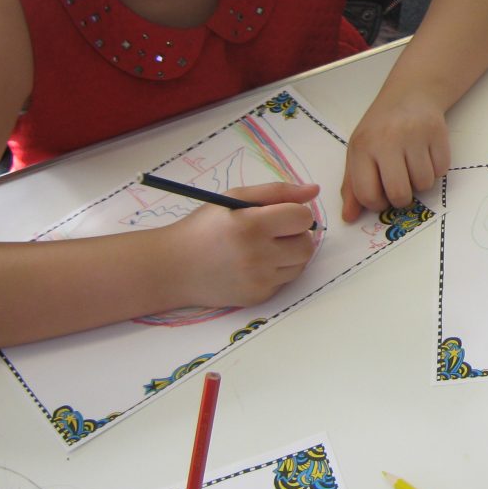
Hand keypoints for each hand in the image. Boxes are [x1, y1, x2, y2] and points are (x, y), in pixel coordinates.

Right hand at [168, 182, 319, 308]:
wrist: (173, 267)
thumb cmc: (204, 227)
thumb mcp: (235, 198)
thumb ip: (277, 192)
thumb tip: (314, 191)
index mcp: (251, 225)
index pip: (302, 218)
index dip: (294, 212)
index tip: (279, 213)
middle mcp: (257, 256)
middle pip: (307, 244)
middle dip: (296, 234)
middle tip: (273, 231)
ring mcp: (258, 281)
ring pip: (301, 264)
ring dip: (290, 253)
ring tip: (265, 246)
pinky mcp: (258, 297)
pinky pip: (285, 280)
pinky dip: (277, 270)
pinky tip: (255, 264)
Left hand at [341, 93, 449, 220]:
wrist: (410, 94)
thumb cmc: (381, 128)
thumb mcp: (359, 151)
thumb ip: (352, 186)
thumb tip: (349, 218)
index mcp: (363, 147)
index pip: (367, 193)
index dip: (376, 204)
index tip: (381, 197)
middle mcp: (388, 140)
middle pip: (399, 193)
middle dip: (402, 199)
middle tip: (401, 186)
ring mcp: (415, 135)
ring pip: (424, 184)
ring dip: (421, 182)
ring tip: (413, 165)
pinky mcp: (438, 133)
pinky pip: (442, 171)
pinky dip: (436, 169)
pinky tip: (427, 154)